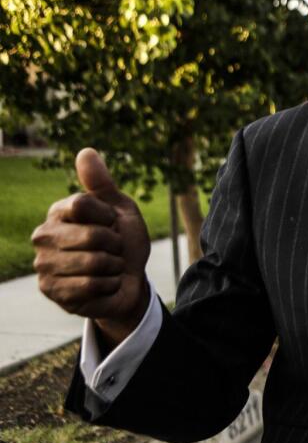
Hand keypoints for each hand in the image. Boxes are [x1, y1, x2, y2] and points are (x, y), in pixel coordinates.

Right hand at [31, 148, 151, 345]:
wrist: (129, 279)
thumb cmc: (123, 241)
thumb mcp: (121, 209)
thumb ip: (102, 183)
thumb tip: (86, 151)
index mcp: (58, 212)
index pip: (83, 204)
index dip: (110, 216)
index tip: (112, 224)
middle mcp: (43, 236)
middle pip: (92, 236)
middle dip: (116, 245)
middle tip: (113, 250)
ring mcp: (43, 265)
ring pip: (94, 262)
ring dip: (114, 267)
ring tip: (108, 267)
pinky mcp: (50, 290)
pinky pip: (90, 286)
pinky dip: (108, 285)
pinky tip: (103, 285)